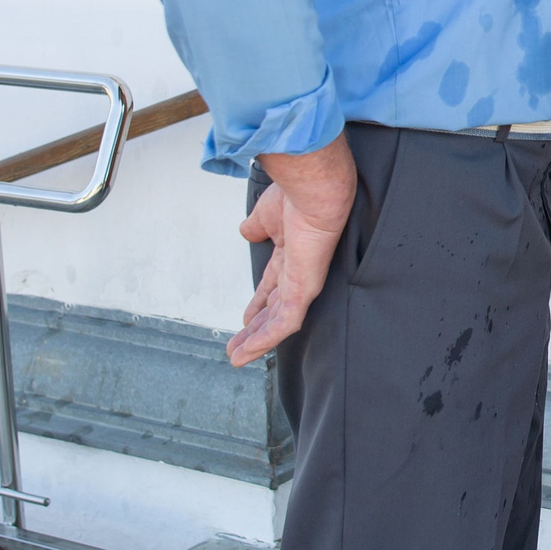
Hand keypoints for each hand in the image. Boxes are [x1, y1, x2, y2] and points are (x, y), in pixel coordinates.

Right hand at [230, 138, 356, 366]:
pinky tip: (248, 352)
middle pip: (274, 309)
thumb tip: (247, 231)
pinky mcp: (304, 291)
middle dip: (254, 329)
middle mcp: (298, 272)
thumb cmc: (296, 196)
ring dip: (256, 341)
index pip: (272, 287)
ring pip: (279, 323)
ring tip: (237, 358)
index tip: (244, 319)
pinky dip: (265, 340)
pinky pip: (285, 323)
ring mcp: (303, 284)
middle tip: (237, 348)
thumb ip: (256, 227)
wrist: (313, 191)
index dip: (258, 305)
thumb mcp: (265, 215)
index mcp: (290, 255)